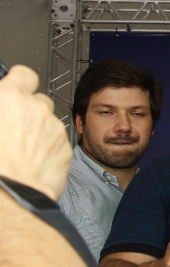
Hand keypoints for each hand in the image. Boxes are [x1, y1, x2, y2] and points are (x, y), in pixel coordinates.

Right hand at [0, 65, 71, 198]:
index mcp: (9, 97)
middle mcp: (36, 108)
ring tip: (22, 150)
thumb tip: (2, 103)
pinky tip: (33, 161)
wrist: (9, 193)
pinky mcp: (66, 147)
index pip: (24, 74)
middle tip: (16, 128)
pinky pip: (57, 142)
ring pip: (50, 122)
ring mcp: (54, 127)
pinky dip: (48, 148)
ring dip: (40, 131)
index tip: (15, 90)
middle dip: (31, 111)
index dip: (20, 82)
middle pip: (39, 100)